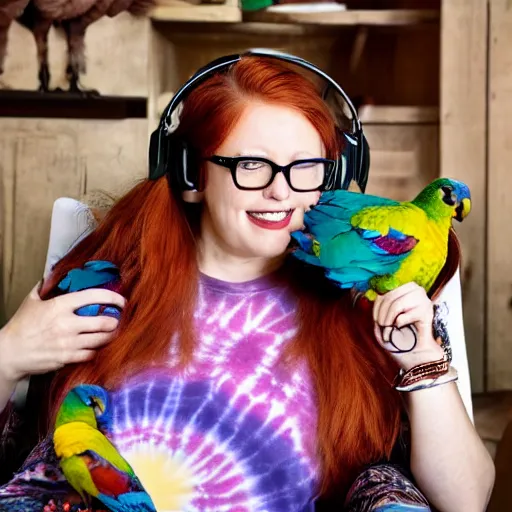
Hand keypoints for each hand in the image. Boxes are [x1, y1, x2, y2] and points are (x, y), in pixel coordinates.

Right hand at [0, 282, 125, 383]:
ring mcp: (68, 342)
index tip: (121, 301)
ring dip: (110, 336)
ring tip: (112, 332)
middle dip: (116, 321)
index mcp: (60, 305)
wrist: (10, 353)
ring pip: (101, 339)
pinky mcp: (67, 357)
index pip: (94, 296)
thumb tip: (54, 273)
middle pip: (104, 321)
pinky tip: (97, 346)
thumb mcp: (32, 301)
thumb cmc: (21, 325)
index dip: (113, 298)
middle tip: (118, 320)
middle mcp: (66, 323)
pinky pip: (91, 354)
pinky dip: (96, 350)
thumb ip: (46, 286)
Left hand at [372, 282, 444, 370]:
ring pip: (397, 304)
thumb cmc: (401, 336)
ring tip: (388, 328)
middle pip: (390, 296)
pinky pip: (404, 316)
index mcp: (408, 288)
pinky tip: (400, 328)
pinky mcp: (427, 314)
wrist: (417, 354)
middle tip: (382, 325)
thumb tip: (375, 295)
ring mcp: (424, 302)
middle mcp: (417, 291)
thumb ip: (380, 304)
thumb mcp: (386, 318)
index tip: (376, 318)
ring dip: (388, 319)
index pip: (386, 290)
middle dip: (381, 313)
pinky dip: (398, 324)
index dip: (377, 304)